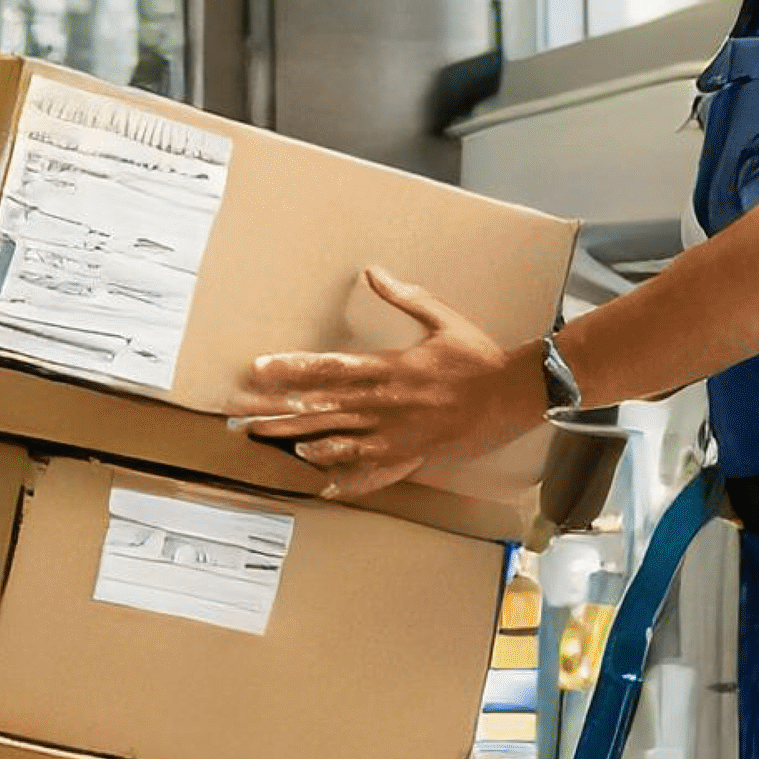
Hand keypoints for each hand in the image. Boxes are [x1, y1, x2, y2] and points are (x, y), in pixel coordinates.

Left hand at [229, 268, 541, 500]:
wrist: (517, 394)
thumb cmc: (480, 356)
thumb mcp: (443, 319)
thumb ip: (405, 297)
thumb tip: (373, 272)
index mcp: (391, 368)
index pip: (330, 368)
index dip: (291, 368)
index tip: (258, 369)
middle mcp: (388, 404)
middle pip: (323, 408)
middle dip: (279, 412)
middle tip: (242, 417)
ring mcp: (399, 434)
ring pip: (341, 441)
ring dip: (303, 441)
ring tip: (270, 443)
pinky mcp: (414, 454)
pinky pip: (377, 472)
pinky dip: (350, 480)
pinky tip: (324, 486)